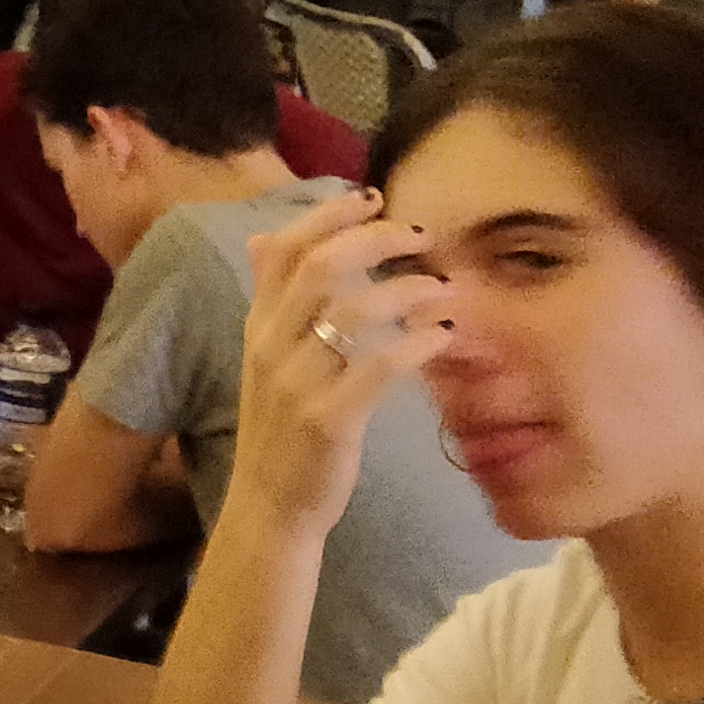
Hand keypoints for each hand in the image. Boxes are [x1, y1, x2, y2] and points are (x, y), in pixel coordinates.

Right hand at [228, 189, 444, 530]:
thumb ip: (270, 300)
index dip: (327, 215)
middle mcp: (270, 347)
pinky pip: (379, 367)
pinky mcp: (328, 418)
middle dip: (374, 239)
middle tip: (420, 235)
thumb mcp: (263, 358)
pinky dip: (418, 343)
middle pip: (318, 267)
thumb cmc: (280, 429)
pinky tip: (445, 336)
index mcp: (257, 327)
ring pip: (351, 310)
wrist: (270, 505)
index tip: (372, 198)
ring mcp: (296, 383)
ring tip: (444, 287)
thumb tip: (262, 237)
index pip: (284, 250)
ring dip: (407, 289)